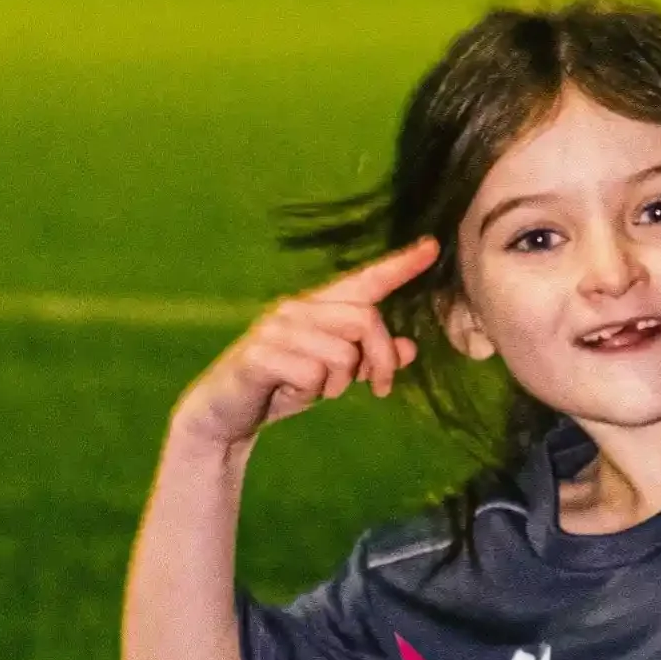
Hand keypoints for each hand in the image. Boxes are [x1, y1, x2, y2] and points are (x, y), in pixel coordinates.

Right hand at [175, 241, 438, 447]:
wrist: (227, 412)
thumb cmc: (284, 386)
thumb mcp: (336, 375)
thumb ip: (370, 360)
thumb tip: (409, 347)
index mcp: (319, 307)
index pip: (365, 281)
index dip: (400, 266)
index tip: (432, 247)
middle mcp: (297, 308)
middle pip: (366, 320)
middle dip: (381, 361)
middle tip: (377, 388)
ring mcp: (275, 328)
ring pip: (342, 353)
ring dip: (339, 383)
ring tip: (316, 388)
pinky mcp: (259, 353)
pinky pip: (313, 373)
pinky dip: (311, 392)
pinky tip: (289, 391)